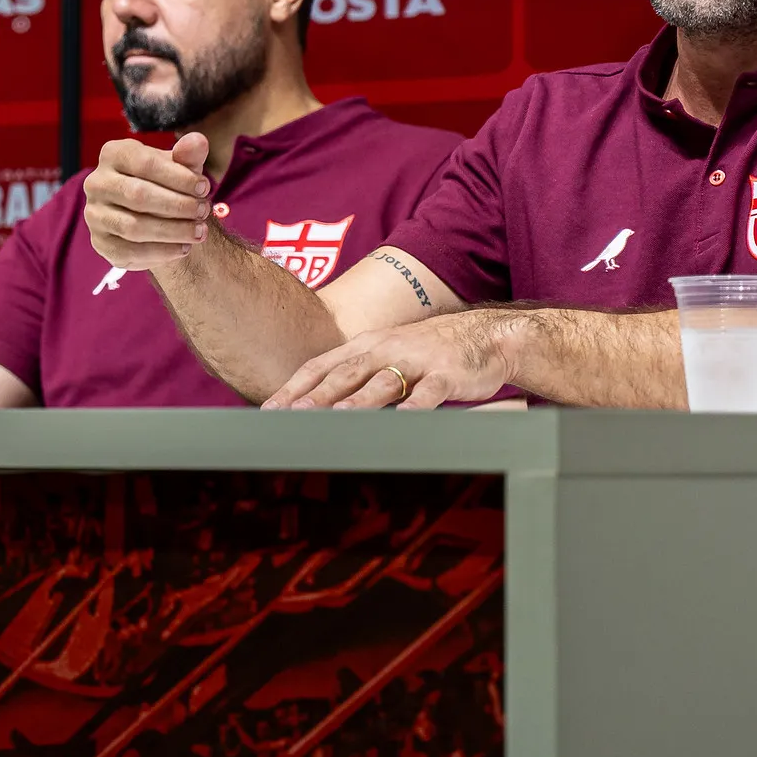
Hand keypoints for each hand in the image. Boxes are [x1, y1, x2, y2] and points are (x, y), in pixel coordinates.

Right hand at [83, 132, 210, 270]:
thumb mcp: (181, 167)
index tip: (205, 187)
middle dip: (177, 205)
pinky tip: (183, 248)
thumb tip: (198, 141)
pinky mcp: (100, 242)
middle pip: (138, 195)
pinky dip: (161, 252)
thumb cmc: (169, 185)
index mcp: (113, 154)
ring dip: (172, 231)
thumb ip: (189, 155)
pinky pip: (130, 251)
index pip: (145, 163)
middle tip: (204, 211)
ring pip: (134, 227)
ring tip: (199, 232)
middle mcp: (96, 183)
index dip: (178, 177)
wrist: (155, 217)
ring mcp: (95, 214)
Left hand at [263, 310, 519, 409]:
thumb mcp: (387, 355)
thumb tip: (317, 403)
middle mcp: (385, 349)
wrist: (487, 336)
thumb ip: (355, 376)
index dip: (294, 387)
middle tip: (290, 416)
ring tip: (336, 419)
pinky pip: (429, 393)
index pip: (321, 366)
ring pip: (381, 383)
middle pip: (344, 374)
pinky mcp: (447, 374)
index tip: (269, 409)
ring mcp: (416, 360)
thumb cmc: (429, 353)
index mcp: (366, 345)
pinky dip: (415, 406)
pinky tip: (403, 420)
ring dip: (357, 402)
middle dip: (315, 396)